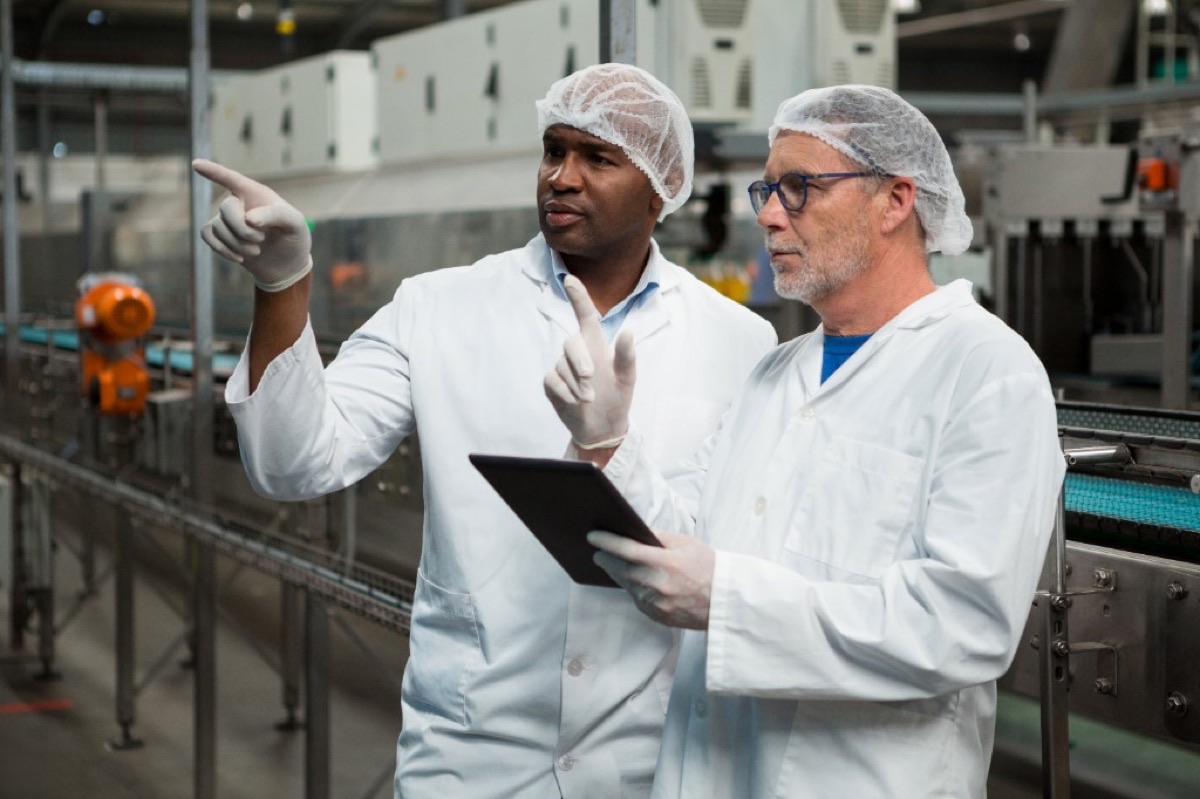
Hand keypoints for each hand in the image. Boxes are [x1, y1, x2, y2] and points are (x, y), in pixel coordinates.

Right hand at [193, 158, 312, 291]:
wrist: (287, 264)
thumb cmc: (293, 237)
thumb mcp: (296, 224)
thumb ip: (277, 214)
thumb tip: (249, 218)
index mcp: (256, 193)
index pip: (232, 178)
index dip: (214, 171)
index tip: (196, 164)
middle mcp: (239, 202)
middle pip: (226, 207)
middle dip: (242, 228)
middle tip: (260, 240)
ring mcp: (227, 219)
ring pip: (217, 226)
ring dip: (237, 243)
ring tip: (256, 250)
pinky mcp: (220, 235)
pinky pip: (207, 236)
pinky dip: (221, 248)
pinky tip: (238, 258)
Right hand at [543, 274, 634, 448]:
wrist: (602, 427)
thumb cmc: (617, 397)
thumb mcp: (627, 378)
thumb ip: (627, 355)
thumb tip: (627, 331)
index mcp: (596, 344)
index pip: (585, 316)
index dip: (578, 297)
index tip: (570, 278)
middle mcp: (577, 352)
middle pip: (571, 343)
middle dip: (580, 361)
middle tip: (590, 379)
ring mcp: (562, 367)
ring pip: (562, 366)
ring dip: (577, 384)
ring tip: (589, 399)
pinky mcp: (552, 383)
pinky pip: (553, 381)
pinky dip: (566, 393)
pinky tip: (575, 402)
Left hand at [588, 530, 713, 628]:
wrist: (725, 601)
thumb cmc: (708, 567)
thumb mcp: (687, 543)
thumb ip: (659, 537)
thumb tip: (633, 532)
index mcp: (667, 563)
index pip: (628, 550)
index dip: (607, 542)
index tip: (592, 536)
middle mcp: (658, 585)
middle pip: (620, 569)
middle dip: (606, 559)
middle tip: (596, 550)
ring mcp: (657, 604)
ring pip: (627, 586)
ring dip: (617, 573)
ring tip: (610, 562)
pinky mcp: (657, 616)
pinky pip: (637, 599)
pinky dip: (632, 588)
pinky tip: (632, 579)